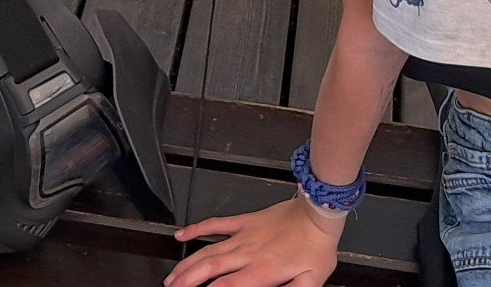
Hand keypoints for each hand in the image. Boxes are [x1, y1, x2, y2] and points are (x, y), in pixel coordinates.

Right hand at [167, 197, 345, 286]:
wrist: (318, 212)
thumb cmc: (316, 248)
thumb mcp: (311, 282)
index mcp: (263, 270)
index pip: (226, 286)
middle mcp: (248, 252)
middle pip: (209, 268)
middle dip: (186, 280)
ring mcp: (244, 235)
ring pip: (208, 250)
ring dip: (187, 263)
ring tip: (172, 276)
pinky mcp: (245, 221)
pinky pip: (216, 224)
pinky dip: (197, 229)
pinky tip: (182, 235)